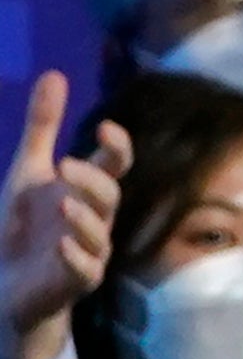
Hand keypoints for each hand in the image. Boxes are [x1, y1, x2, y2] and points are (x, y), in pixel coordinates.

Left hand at [3, 73, 128, 358]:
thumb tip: (54, 73)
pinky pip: (85, 269)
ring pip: (100, 232)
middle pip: (110, 195)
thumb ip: (43, 127)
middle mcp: (95, 217)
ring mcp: (89, 250)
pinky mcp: (77, 281)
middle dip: (93, 181)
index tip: (105, 128)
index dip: (116, 147)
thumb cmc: (21, 227)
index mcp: (86, 190)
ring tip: (62, 204)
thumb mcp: (27, 172)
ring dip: (84, 218)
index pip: (115, 164)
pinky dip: (75, 257)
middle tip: (65, 166)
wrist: (7, 285)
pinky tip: (59, 246)